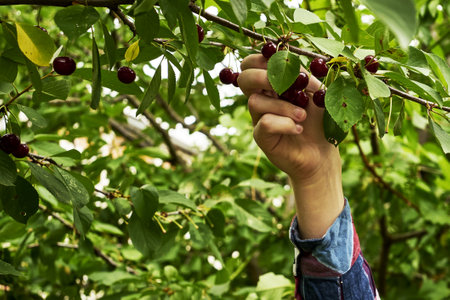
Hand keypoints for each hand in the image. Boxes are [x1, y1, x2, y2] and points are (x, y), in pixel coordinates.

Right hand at [238, 54, 338, 182]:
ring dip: (283, 106)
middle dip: (261, 77)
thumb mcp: (315, 91)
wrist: (323, 151)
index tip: (281, 64)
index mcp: (272, 84)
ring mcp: (259, 118)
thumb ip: (301, 74)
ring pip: (255, 101)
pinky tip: (298, 129)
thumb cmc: (320, 120)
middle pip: (244, 79)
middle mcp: (262, 99)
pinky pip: (265, 123)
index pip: (252, 64)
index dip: (260, 59)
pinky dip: (285, 124)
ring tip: (302, 116)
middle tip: (284, 86)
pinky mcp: (261, 137)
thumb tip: (287, 58)